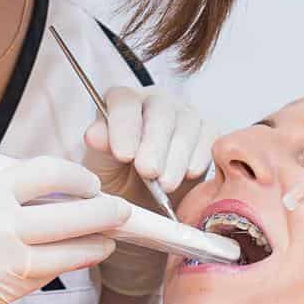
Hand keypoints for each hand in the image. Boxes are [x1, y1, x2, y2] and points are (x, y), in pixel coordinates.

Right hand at [0, 157, 126, 303]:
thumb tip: (42, 192)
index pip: (47, 173)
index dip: (78, 176)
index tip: (89, 182)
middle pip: (73, 214)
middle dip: (107, 213)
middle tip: (124, 211)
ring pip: (68, 251)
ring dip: (96, 245)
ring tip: (110, 239)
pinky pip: (44, 277)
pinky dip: (65, 266)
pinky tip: (76, 260)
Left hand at [82, 85, 214, 201]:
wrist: (144, 202)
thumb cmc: (119, 179)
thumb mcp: (100, 167)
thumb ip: (99, 148)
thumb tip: (95, 134)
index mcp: (123, 102)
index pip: (124, 101)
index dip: (124, 126)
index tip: (123, 155)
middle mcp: (155, 101)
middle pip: (160, 109)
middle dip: (154, 143)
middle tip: (148, 171)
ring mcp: (183, 114)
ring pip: (187, 124)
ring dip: (176, 156)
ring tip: (165, 184)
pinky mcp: (206, 132)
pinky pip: (209, 137)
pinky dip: (199, 157)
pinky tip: (188, 174)